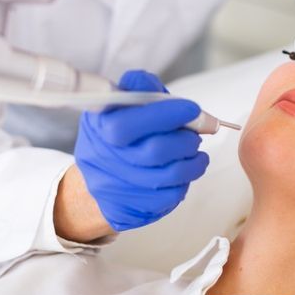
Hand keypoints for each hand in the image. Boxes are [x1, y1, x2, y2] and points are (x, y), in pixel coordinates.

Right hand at [73, 70, 208, 231]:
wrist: (98, 176)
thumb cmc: (120, 132)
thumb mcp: (122, 103)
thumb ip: (140, 88)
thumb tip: (147, 83)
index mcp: (99, 126)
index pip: (129, 124)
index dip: (166, 115)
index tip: (192, 109)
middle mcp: (101, 159)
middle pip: (155, 152)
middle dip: (186, 140)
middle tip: (195, 136)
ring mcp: (112, 188)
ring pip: (167, 177)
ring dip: (192, 163)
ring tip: (195, 153)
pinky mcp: (126, 210)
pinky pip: (168, 198)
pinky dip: (184, 182)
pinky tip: (184, 172)